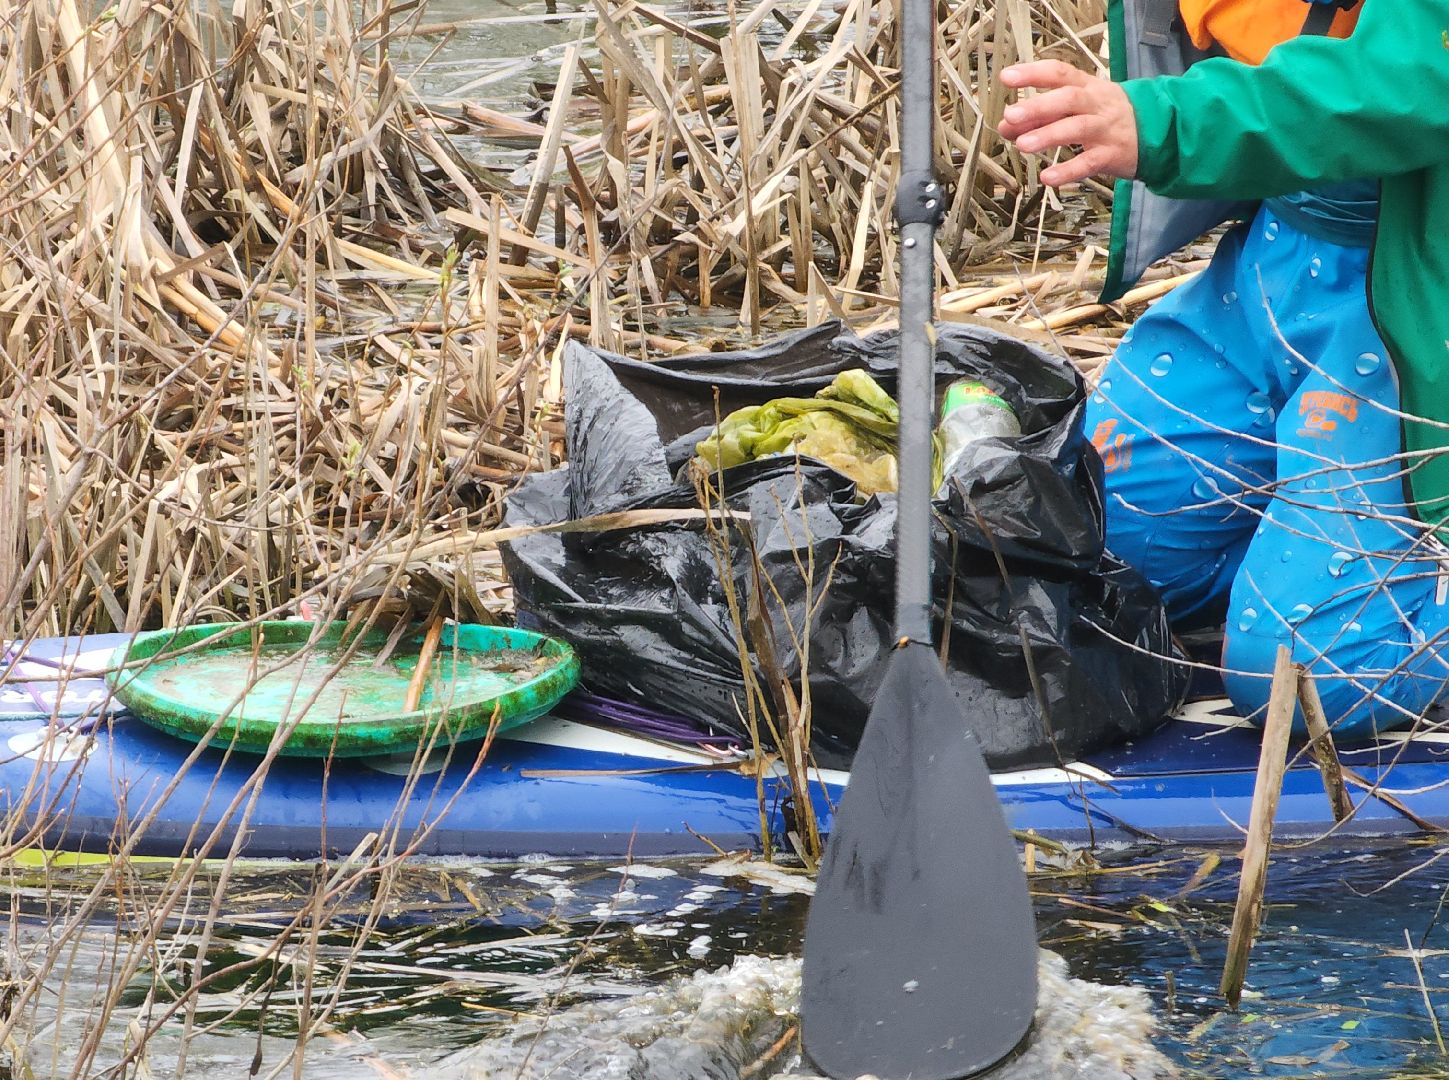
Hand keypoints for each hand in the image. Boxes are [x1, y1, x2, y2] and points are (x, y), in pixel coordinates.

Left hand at [998, 61, 1139, 186]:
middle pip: (1069, 98)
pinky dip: (1068, 171)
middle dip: (1038, 106)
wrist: (1158, 132)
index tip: (1007, 77)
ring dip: (1048, 135)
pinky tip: (1048, 178)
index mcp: (1087, 87)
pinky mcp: (1112, 155)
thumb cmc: (1107, 118)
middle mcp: (1097, 104)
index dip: (1033, 73)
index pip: (1060, 73)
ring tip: (1022, 145)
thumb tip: (1005, 125)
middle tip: (1010, 116)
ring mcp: (1106, 129)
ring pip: (1078, 128)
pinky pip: (1089, 162)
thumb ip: (1041, 116)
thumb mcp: (1077, 110)